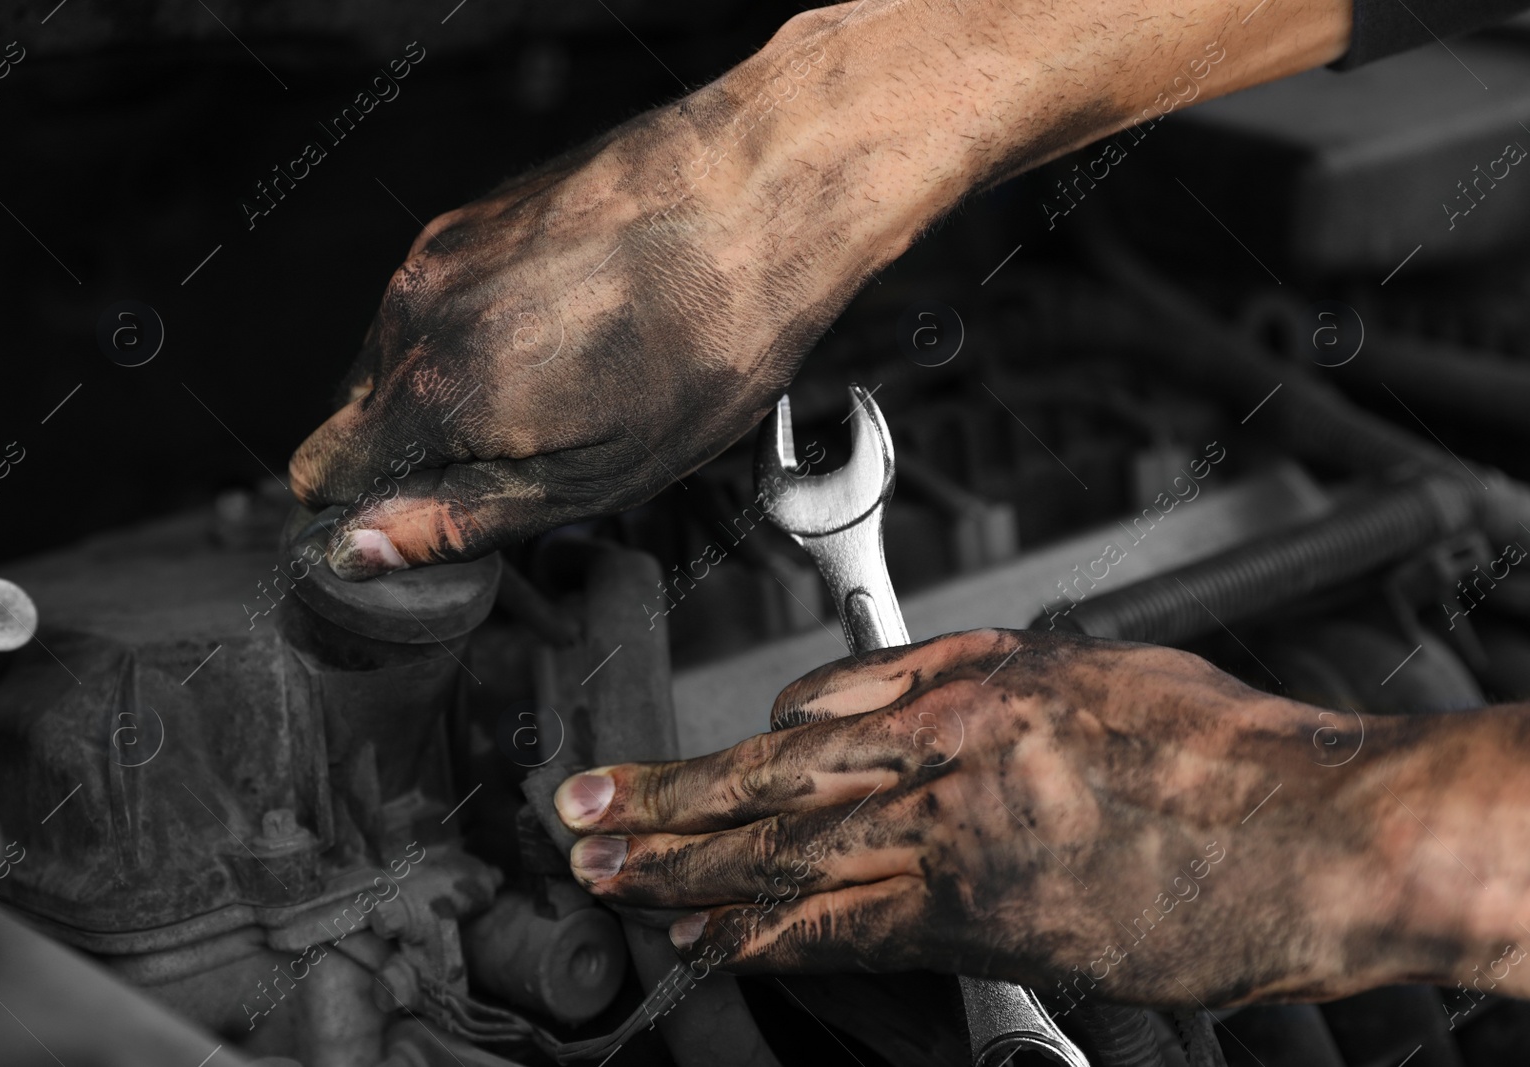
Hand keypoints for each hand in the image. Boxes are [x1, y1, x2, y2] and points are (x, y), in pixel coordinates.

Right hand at [288, 17, 896, 579]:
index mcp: (434, 391)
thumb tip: (356, 548)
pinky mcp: (474, 216)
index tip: (443, 520)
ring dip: (457, 391)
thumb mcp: (598, 475)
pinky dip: (481, 333)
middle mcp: (413, 312)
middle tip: (534, 460)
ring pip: (402, 357)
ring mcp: (441, 252)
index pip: (321, 474)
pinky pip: (440, 303)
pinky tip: (569, 334)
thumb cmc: (708, 342)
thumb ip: (463, 517)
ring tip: (569, 389)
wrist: (765, 192)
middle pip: (359, 416)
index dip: (372, 513)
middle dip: (421, 455)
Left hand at [554, 629, 1529, 1008]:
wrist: (1311, 832)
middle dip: (666, 806)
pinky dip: (773, 935)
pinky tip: (717, 940)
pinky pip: (855, 931)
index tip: (673, 770)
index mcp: (970, 688)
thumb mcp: (1087, 664)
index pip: (810, 721)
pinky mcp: (991, 925)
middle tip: (582, 819)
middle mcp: (949, 764)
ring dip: (690, 872)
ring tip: (614, 880)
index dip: (726, 755)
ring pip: (793, 859)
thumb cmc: (1219, 745)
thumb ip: (968, 675)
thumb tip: (863, 700)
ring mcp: (962, 849)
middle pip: (774, 787)